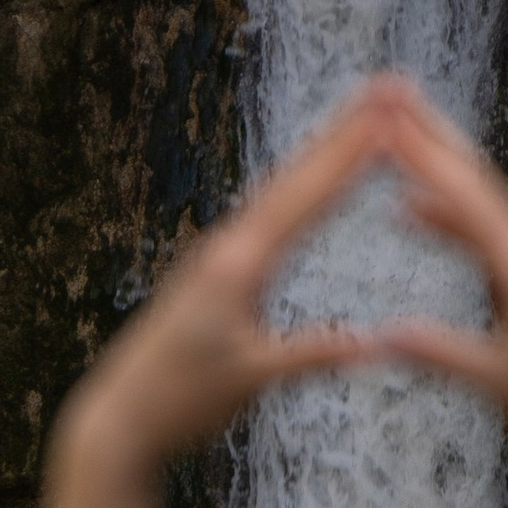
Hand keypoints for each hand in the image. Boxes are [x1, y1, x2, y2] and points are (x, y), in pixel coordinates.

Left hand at [61, 93, 387, 475]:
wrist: (120, 419)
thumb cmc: (179, 400)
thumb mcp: (251, 379)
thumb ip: (311, 355)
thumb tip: (374, 344)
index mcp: (239, 264)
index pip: (308, 199)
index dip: (351, 155)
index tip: (387, 115)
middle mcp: (228, 248)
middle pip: (295, 178)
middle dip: (343, 132)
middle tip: (384, 88)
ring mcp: (218, 257)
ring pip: (280, 192)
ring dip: (321, 154)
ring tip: (358, 119)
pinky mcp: (214, 274)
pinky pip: (267, 216)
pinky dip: (299, 190)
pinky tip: (305, 186)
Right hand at [368, 83, 507, 488]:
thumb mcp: (501, 381)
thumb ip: (443, 354)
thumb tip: (381, 334)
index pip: (466, 196)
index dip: (422, 153)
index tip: (386, 116)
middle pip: (475, 179)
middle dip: (430, 134)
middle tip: (391, 91)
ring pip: (478, 200)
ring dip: (437, 166)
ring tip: (396, 133)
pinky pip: (484, 232)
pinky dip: (447, 214)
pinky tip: (415, 209)